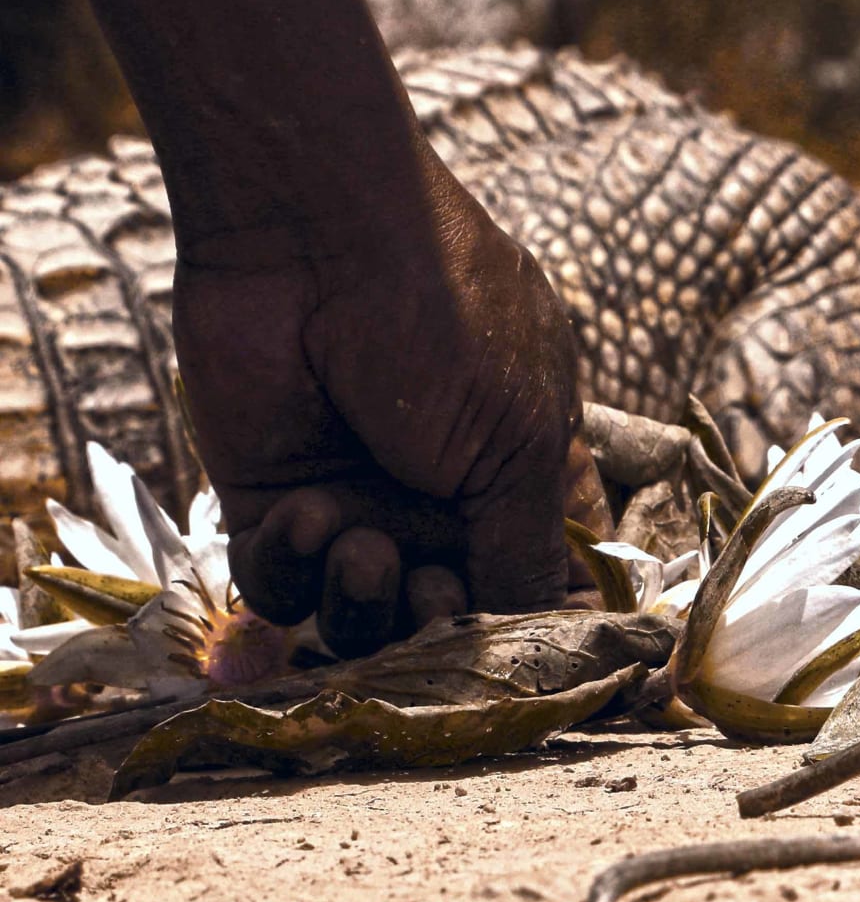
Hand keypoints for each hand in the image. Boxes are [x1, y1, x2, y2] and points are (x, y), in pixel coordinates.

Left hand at [172, 150, 611, 655]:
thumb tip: (547, 638)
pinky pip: (280, 589)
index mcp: (516, 476)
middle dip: (439, 627)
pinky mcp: (269, 505)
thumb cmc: (444, 318)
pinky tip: (304, 511)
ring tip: (366, 548)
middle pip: (443, 620)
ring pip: (360, 619)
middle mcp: (436, 501)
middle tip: (432, 593)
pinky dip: (292, 570)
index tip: (533, 665)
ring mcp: (354, 504)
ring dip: (365, 604)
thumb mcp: (518, 437)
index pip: (534, 584)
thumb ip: (526, 549)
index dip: (535, 632)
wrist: (310, 236)